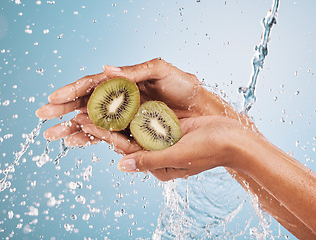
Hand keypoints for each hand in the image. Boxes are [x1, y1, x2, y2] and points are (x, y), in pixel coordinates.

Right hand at [35, 58, 237, 143]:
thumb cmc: (184, 85)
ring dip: (72, 127)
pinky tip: (78, 142)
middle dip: (64, 110)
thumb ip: (134, 71)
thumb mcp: (160, 71)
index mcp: (124, 82)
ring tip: (53, 135)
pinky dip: (91, 138)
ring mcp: (125, 116)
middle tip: (42, 117)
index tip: (53, 98)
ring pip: (93, 121)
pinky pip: (108, 134)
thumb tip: (105, 68)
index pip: (92, 85)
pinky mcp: (133, 130)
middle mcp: (121, 98)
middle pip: (86, 103)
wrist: (202, 108)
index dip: (72, 91)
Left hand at [68, 114, 245, 180]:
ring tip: (96, 103)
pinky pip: (147, 116)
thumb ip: (149, 160)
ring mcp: (161, 138)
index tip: (86, 123)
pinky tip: (121, 96)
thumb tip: (121, 166)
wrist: (233, 138)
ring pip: (134, 126)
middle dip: (104, 125)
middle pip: (125, 137)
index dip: (105, 135)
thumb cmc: (209, 150)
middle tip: (82, 112)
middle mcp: (156, 152)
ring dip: (116, 115)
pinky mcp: (168, 126)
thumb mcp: (178, 156)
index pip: (124, 149)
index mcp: (156, 165)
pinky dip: (134, 108)